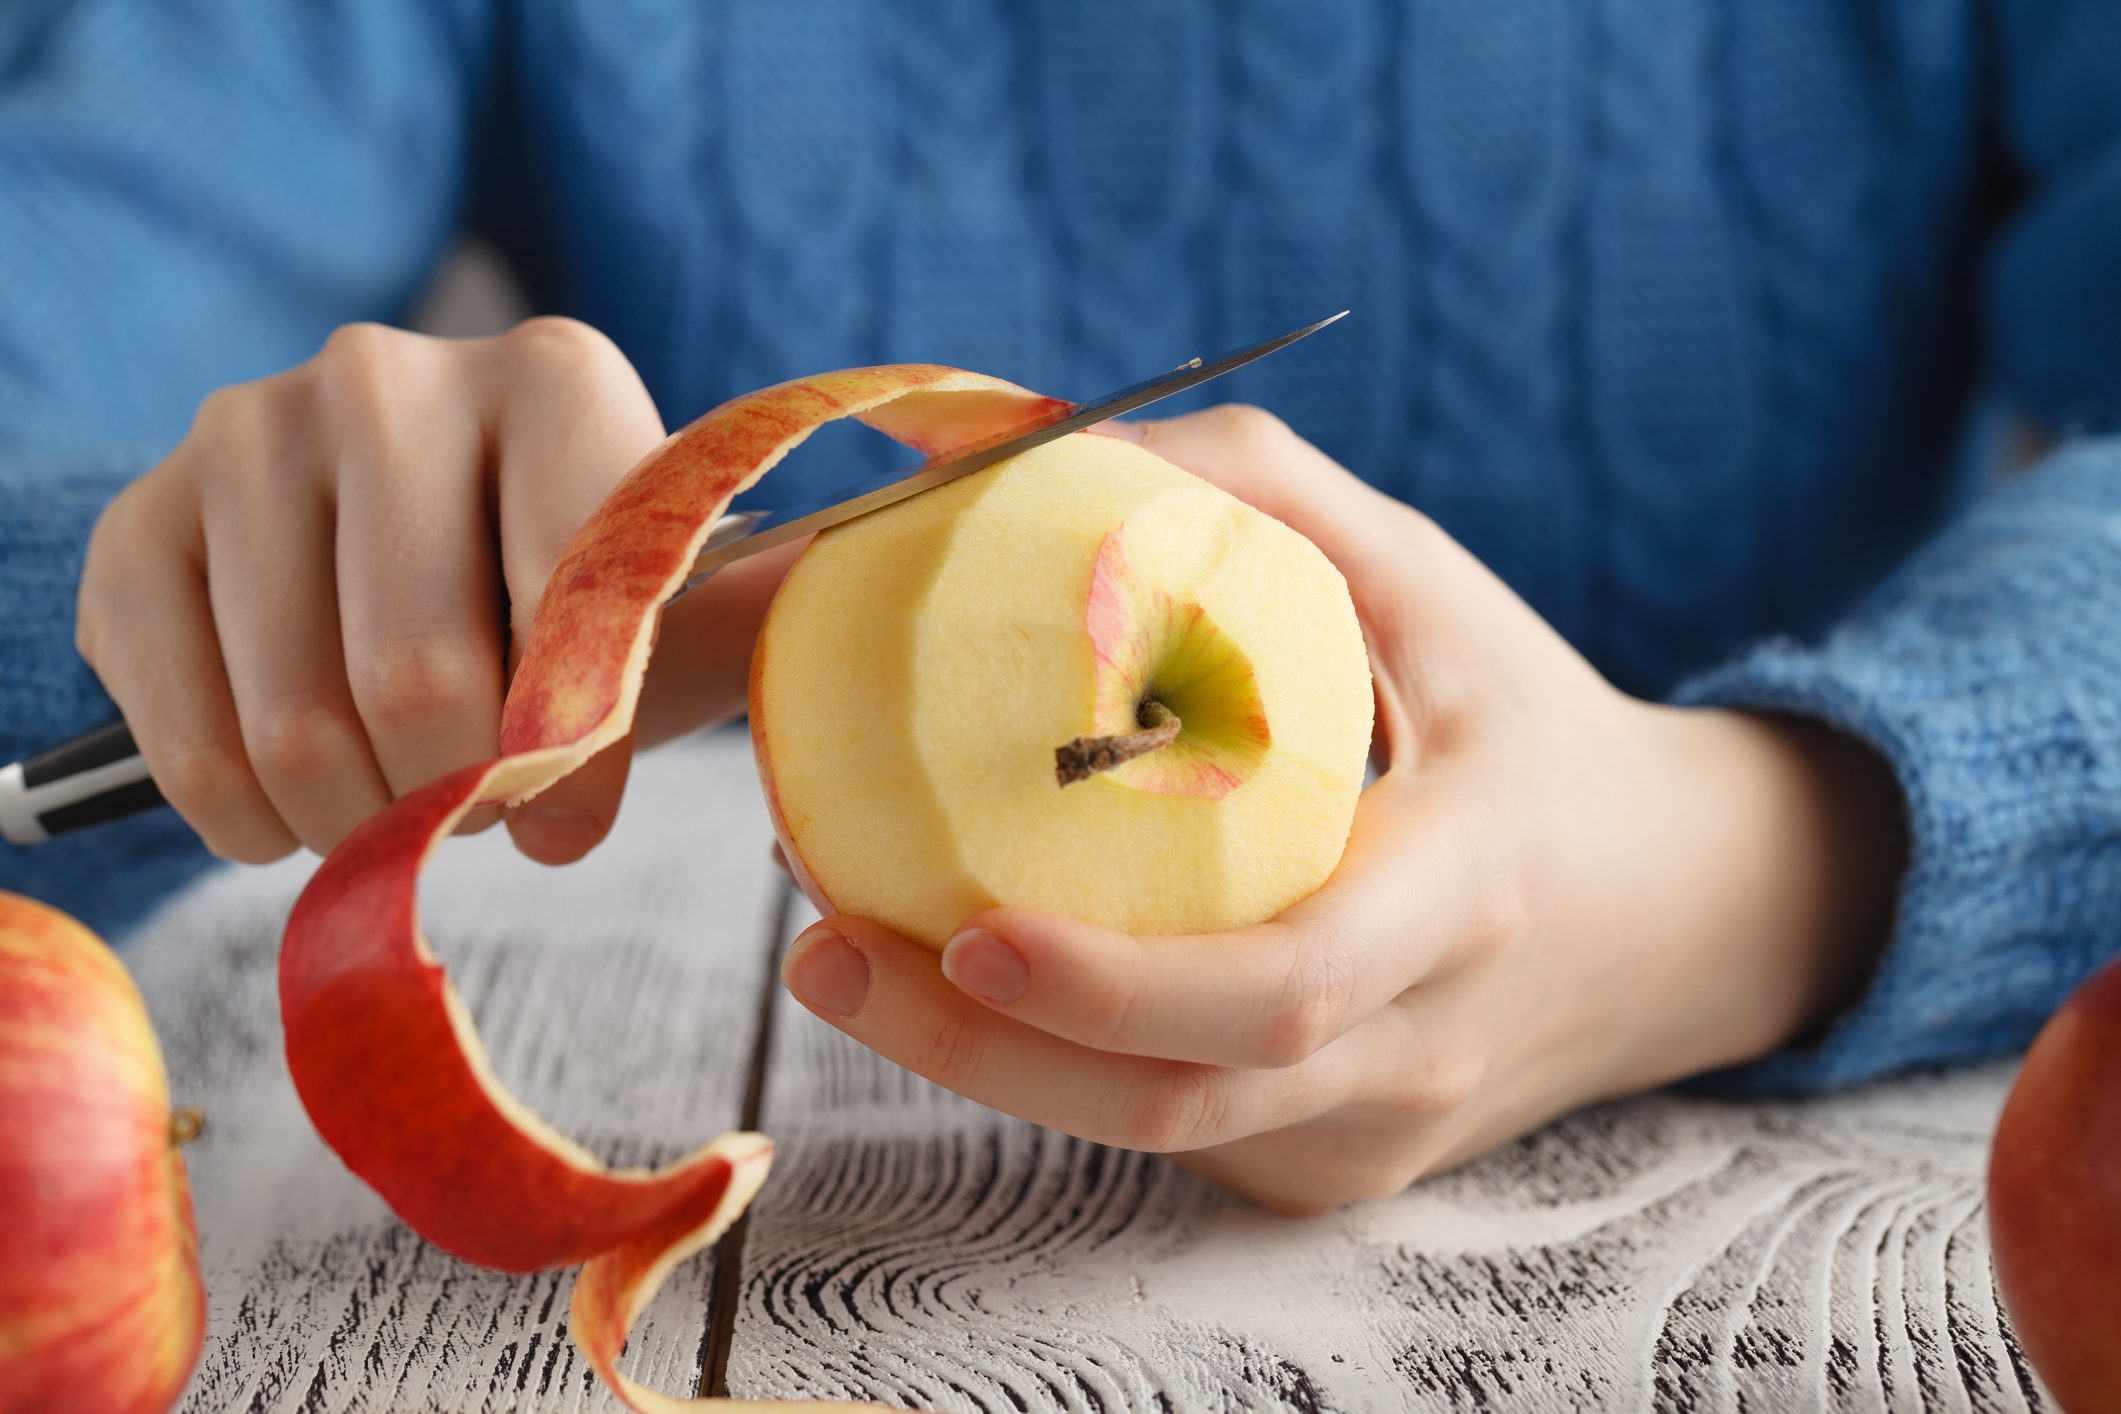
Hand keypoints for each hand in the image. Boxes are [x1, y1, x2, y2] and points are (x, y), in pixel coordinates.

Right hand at [78, 319, 793, 864]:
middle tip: (476, 808)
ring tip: (396, 802)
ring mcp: (247, 431)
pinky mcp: (137, 517)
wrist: (410, 549)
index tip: (574, 822)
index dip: (575, 752)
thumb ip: (769, 620)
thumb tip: (887, 630)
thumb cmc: (580, 599)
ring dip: (356, 819)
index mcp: (557, 375)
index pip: (573, 605)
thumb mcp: (684, 603)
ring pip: (296, 724)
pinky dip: (244, 819)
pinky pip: (180, 735)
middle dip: (458, 795)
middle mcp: (389, 373)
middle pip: (420, 677)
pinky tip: (291, 806)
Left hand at [779, 406, 1905, 1211]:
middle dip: (979, 1052)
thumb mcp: (1428, 581)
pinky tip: (969, 988)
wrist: (1672, 915)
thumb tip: (1019, 443)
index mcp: (1461, 896)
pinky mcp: (1335, 1170)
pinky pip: (1177, 1135)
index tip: (966, 932)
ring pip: (1154, 1139)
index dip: (1116, 986)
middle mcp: (1421, 1045)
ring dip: (985, 1068)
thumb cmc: (1524, 720)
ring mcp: (1377, 1135)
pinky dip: (1058, 1071)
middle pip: (1179, 1103)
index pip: (1284, 989)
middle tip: (823, 947)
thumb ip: (1251, 494)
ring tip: (847, 957)